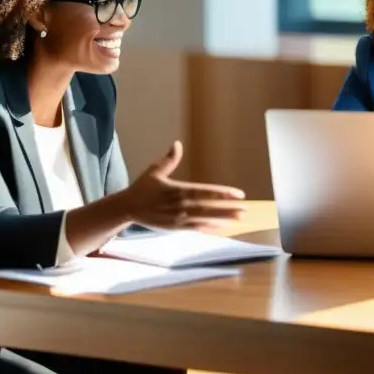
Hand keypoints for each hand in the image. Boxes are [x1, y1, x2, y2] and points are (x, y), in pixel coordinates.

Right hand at [120, 141, 246, 229]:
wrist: (127, 208)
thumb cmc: (142, 187)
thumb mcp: (155, 171)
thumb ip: (169, 159)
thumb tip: (177, 144)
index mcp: (178, 190)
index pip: (205, 192)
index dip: (222, 194)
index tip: (238, 194)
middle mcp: (180, 205)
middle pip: (208, 207)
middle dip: (227, 209)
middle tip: (246, 209)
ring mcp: (178, 218)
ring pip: (204, 220)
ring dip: (222, 219)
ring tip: (239, 219)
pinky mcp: (175, 227)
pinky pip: (195, 229)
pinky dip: (209, 228)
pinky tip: (222, 228)